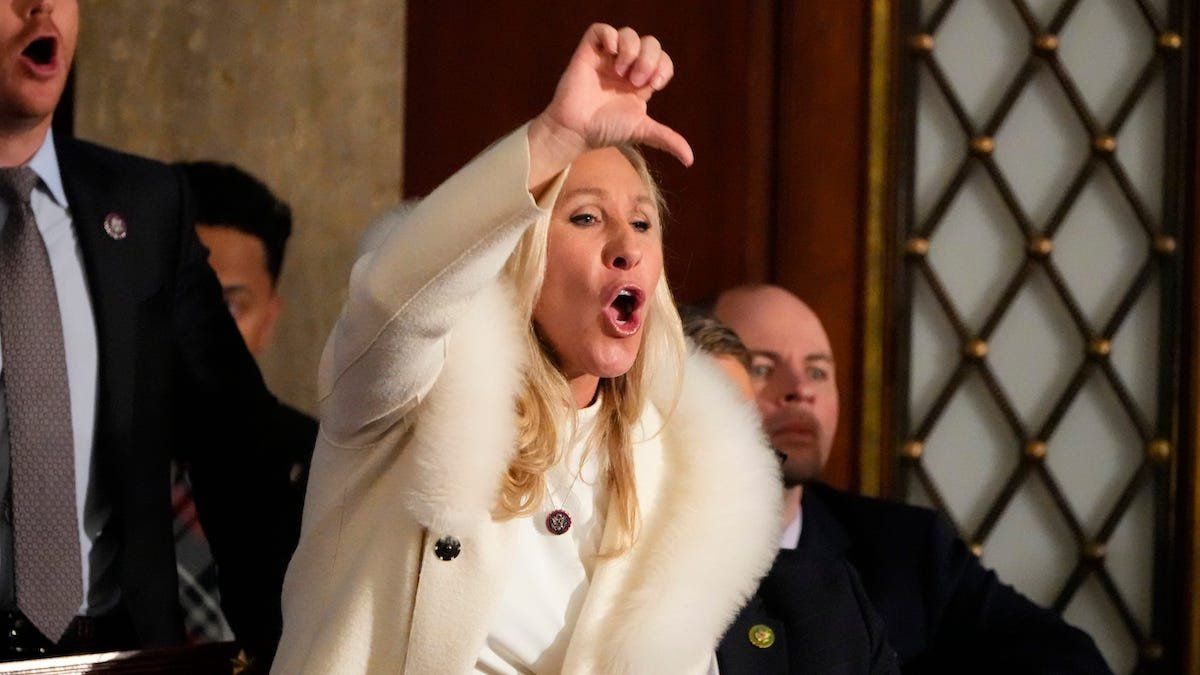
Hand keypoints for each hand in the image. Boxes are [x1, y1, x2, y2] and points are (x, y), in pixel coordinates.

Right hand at [528, 24, 692, 190]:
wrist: (577, 131)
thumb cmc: (606, 131)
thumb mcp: (642, 131)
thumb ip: (667, 139)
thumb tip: (690, 160)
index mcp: (641, 82)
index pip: (663, 59)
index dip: (664, 66)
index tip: (654, 85)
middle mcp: (626, 67)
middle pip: (650, 43)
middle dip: (649, 59)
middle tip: (636, 80)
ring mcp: (607, 58)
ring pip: (629, 33)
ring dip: (631, 50)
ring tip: (621, 72)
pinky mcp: (588, 53)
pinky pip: (601, 30)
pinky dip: (610, 37)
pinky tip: (610, 54)